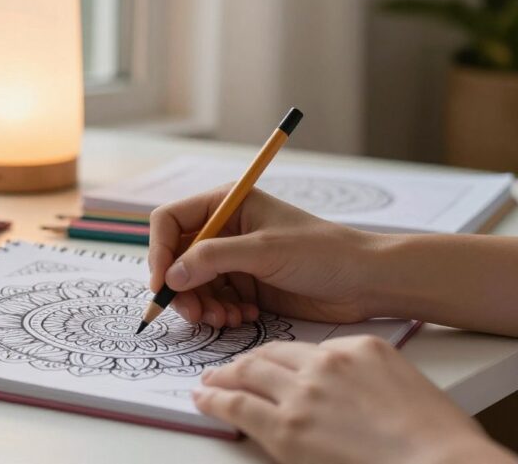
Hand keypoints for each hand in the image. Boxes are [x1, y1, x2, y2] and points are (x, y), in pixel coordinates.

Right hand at [148, 186, 379, 327]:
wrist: (366, 282)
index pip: (170, 221)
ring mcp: (234, 259)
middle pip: (176, 258)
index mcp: (226, 204)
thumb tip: (171, 276)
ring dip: (202, 305)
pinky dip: (221, 313)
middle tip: (195, 314)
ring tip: (225, 319)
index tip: (162, 285)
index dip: (159, 252)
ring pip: (192, 284)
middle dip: (181, 288)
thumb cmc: (323, 253)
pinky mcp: (245, 285)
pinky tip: (245, 317)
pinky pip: (213, 301)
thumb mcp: (265, 250)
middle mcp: (224, 229)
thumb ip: (213, 259)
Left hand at [194, 336, 511, 463]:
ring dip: (225, 377)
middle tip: (228, 370)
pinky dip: (216, 400)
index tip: (269, 364)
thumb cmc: (436, 438)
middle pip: (271, 356)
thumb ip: (365, 378)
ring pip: (249, 374)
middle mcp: (326, 364)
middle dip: (245, 363)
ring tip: (210, 382)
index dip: (280, 358)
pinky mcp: (288, 427)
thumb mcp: (403, 385)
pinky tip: (204, 398)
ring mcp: (303, 394)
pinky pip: (239, 406)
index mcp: (359, 349)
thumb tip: (341, 392)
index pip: (305, 349)